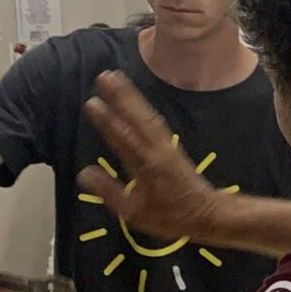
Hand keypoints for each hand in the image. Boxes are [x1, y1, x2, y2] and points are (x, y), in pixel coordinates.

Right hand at [80, 72, 220, 244]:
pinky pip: (155, 121)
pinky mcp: (172, 145)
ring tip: (116, 77)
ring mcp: (166, 145)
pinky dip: (144, 107)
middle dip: (121, 95)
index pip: (122, 138)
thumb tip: (84, 172)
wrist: (206, 214)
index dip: (106, 120)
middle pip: (137, 118)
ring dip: (132, 96)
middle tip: (104, 75)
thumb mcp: (133, 212)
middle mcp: (156, 150)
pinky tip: (136, 99)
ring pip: (147, 115)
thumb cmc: (168, 216)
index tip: (91, 102)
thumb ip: (108, 191)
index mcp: (145, 166)